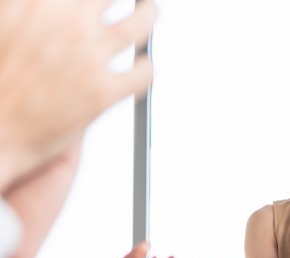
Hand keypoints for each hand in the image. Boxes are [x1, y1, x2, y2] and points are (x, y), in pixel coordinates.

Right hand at [0, 0, 156, 189]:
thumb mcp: (3, 23)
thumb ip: (27, 11)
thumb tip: (49, 7)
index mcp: (35, 1)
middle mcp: (66, 20)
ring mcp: (87, 55)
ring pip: (140, 23)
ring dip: (148, 15)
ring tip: (150, 12)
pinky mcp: (102, 92)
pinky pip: (143, 72)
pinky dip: (146, 68)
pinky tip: (142, 68)